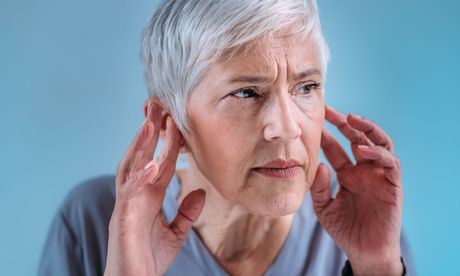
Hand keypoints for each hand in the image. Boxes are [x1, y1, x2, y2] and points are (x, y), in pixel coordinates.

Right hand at [104, 103, 205, 275]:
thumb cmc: (148, 257)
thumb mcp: (176, 232)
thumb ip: (187, 212)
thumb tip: (201, 193)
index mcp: (149, 196)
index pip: (161, 162)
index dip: (168, 142)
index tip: (176, 119)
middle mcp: (137, 194)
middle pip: (143, 156)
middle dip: (150, 132)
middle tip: (158, 106)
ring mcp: (128, 204)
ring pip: (132, 167)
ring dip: (140, 145)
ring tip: (150, 122)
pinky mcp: (122, 218)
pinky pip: (130, 194)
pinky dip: (140, 177)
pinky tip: (151, 163)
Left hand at [310, 106, 403, 274]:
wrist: (364, 252)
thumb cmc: (345, 230)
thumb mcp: (324, 208)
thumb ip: (319, 188)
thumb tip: (320, 165)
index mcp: (347, 174)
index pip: (336, 149)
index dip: (326, 135)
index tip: (313, 121)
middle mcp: (364, 171)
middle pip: (357, 138)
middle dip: (344, 123)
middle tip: (329, 111)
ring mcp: (379, 175)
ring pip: (379, 143)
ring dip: (366, 129)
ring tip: (350, 119)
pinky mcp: (393, 184)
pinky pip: (390, 163)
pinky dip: (378, 153)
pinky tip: (362, 150)